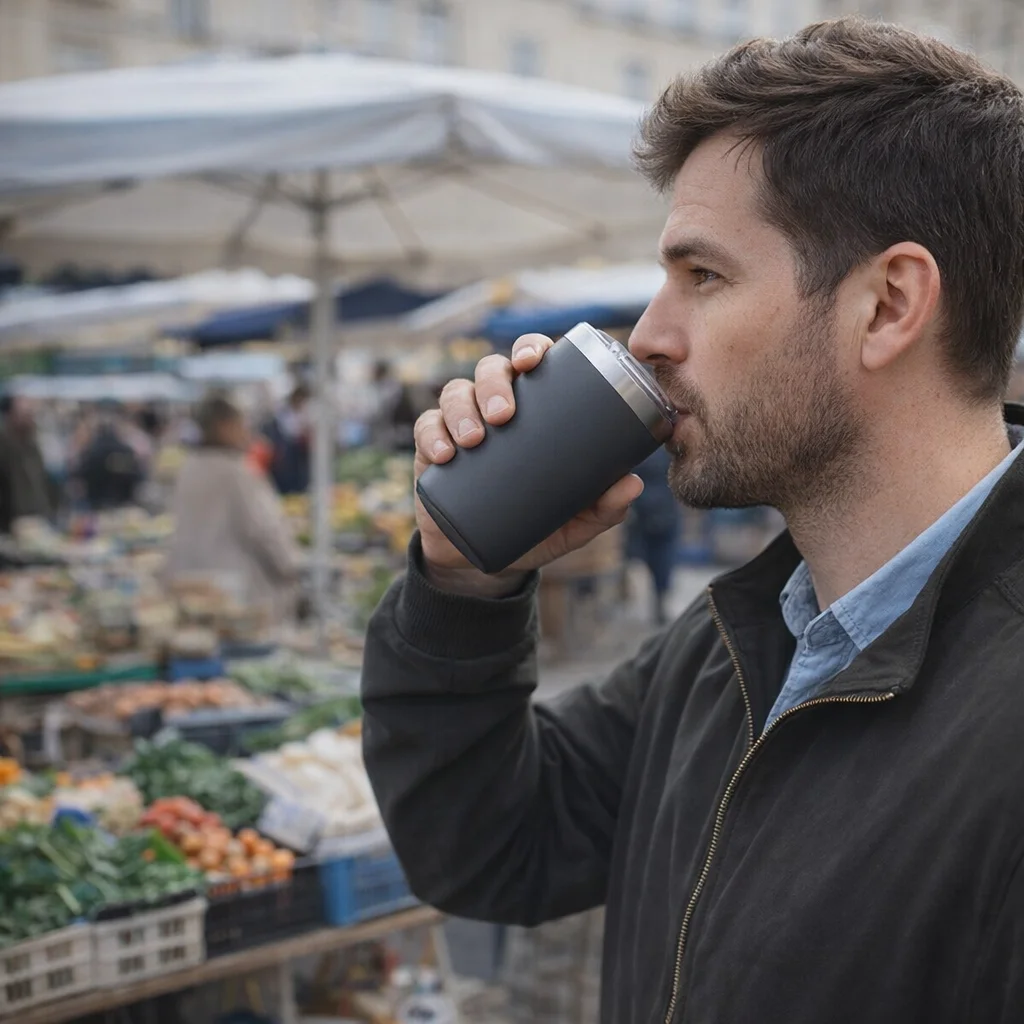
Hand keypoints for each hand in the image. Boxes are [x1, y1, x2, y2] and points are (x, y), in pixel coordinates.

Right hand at [413, 333, 643, 596]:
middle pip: (490, 371)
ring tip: (475, 440)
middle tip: (504, 415)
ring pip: (455, 393)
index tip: (533, 360)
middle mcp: (495, 407)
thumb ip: (605, 506)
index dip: (530, 348)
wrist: (487, 560)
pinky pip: (427, 428)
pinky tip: (446, 454)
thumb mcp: (574, 520)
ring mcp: (462, 425)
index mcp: (532, 407)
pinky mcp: (432, 450)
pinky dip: (432, 435)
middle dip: (494, 384)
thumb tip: (633, 484)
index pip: (530, 361)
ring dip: (463, 409)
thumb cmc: (536, 526)